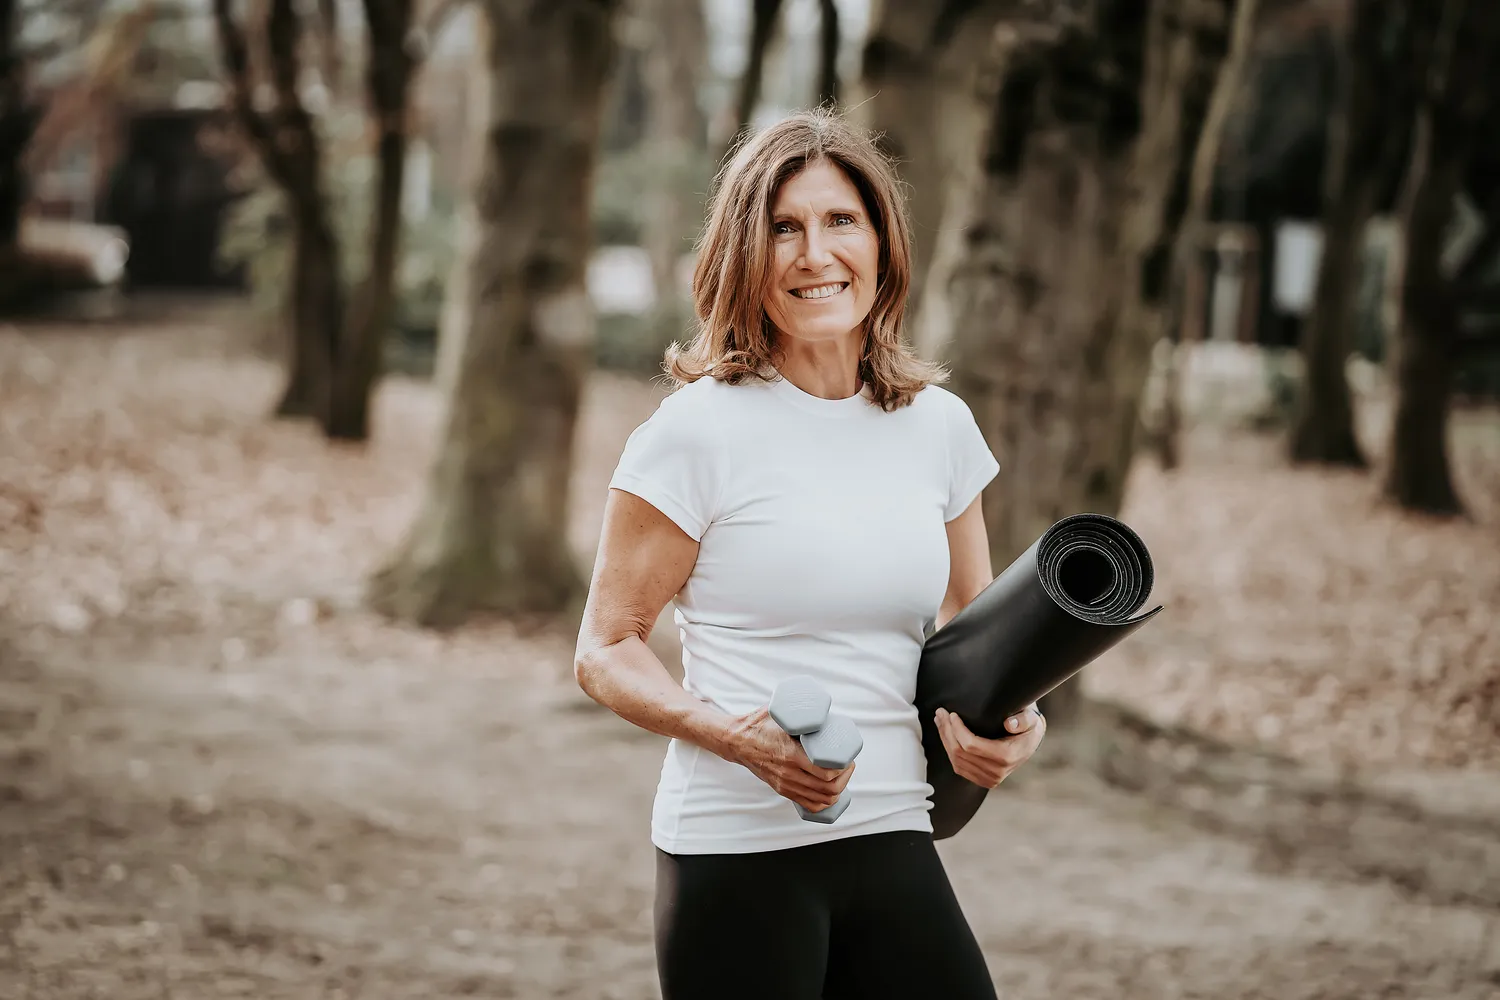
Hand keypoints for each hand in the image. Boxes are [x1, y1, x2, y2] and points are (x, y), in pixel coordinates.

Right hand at [723, 706, 855, 814]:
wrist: (737, 741)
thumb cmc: (760, 724)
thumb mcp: (782, 714)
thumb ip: (802, 712)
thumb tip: (826, 709)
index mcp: (790, 754)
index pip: (826, 772)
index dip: (844, 768)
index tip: (848, 758)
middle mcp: (788, 773)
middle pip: (827, 788)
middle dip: (845, 779)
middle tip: (848, 766)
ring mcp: (784, 784)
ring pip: (821, 799)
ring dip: (837, 791)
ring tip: (841, 778)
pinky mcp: (782, 789)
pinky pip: (808, 805)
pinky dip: (824, 803)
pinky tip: (830, 793)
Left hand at [935, 704, 1044, 788]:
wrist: (1030, 742)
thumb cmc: (1027, 728)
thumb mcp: (1030, 719)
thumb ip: (1023, 720)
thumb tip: (1009, 724)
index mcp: (1006, 756)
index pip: (971, 745)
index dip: (957, 729)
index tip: (952, 714)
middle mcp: (996, 772)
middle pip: (960, 752)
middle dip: (947, 731)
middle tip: (940, 713)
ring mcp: (989, 779)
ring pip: (956, 760)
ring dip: (945, 739)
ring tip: (940, 721)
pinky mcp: (982, 780)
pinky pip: (958, 767)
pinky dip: (949, 750)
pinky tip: (946, 735)